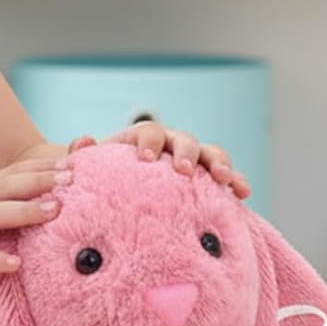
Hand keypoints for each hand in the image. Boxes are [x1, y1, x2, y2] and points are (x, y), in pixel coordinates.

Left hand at [69, 122, 251, 199]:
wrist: (120, 191)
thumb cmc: (106, 180)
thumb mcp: (92, 168)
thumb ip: (84, 155)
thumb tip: (84, 140)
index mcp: (144, 138)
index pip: (149, 131)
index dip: (149, 142)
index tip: (146, 158)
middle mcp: (171, 145)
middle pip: (184, 139)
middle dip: (186, 152)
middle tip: (183, 170)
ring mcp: (193, 160)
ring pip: (211, 153)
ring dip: (220, 164)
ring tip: (225, 180)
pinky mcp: (208, 180)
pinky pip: (226, 177)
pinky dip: (236, 181)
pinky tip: (243, 194)